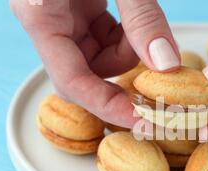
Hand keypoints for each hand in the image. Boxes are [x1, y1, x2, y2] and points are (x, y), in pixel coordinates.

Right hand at [11, 0, 179, 127]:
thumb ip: (142, 17)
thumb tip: (167, 64)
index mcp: (39, 13)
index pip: (71, 81)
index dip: (108, 106)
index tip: (144, 122)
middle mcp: (46, 19)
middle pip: (84, 75)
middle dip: (120, 82)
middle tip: (160, 90)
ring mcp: (63, 15)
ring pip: (97, 60)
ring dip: (127, 58)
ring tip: (144, 34)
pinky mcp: (79, 8)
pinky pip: (104, 39)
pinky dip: (126, 40)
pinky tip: (135, 25)